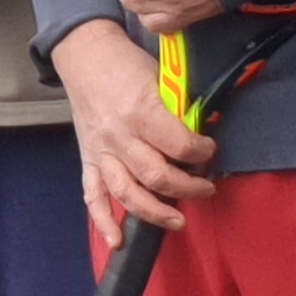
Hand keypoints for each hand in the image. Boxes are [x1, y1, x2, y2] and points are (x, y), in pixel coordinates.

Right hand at [58, 17, 216, 246]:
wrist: (84, 54)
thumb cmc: (126, 63)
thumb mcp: (159, 78)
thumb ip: (177, 110)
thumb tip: (200, 136)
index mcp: (140, 111)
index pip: (179, 145)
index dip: (202, 153)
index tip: (211, 150)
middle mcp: (119, 136)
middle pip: (157, 176)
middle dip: (189, 187)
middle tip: (206, 188)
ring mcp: (101, 151)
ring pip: (128, 193)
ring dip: (155, 212)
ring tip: (178, 220)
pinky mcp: (87, 159)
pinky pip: (93, 195)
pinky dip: (103, 221)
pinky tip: (117, 241)